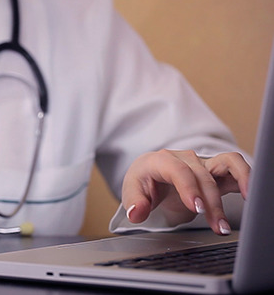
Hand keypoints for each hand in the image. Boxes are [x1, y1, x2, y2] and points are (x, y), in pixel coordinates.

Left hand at [121, 149, 249, 234]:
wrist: (152, 175)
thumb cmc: (144, 181)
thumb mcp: (132, 191)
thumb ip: (133, 203)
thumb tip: (136, 212)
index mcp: (161, 160)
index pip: (178, 170)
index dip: (189, 188)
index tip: (197, 208)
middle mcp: (185, 158)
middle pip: (203, 176)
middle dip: (212, 202)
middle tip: (217, 227)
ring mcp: (202, 163)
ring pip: (227, 165)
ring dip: (239, 186)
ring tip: (243, 209)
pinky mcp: (216, 171)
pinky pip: (236, 168)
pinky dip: (247, 178)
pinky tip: (252, 196)